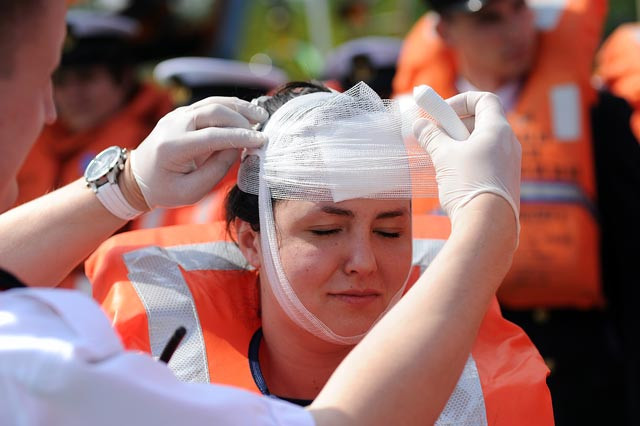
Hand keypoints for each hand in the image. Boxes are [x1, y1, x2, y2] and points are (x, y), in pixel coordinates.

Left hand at [126, 97, 267, 208]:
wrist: (137, 177)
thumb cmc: (165, 189)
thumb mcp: (192, 191)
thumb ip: (217, 169)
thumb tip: (238, 147)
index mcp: (172, 147)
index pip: (212, 136)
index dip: (239, 137)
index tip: (260, 141)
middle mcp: (173, 125)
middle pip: (213, 112)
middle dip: (241, 118)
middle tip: (263, 127)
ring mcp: (176, 116)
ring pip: (212, 102)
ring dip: (238, 107)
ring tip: (260, 114)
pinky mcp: (181, 113)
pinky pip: (208, 105)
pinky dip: (229, 107)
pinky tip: (246, 113)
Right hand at [413, 91, 520, 231]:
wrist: (487, 226)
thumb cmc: (468, 185)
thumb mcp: (443, 156)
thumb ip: (431, 136)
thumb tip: (419, 125)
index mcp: (497, 129)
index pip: (483, 99)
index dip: (460, 100)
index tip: (440, 113)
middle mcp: (509, 143)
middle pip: (481, 121)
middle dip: (454, 125)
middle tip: (435, 136)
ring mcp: (509, 164)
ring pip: (481, 144)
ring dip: (458, 146)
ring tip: (440, 160)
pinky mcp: (504, 182)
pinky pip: (485, 162)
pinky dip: (467, 162)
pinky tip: (452, 179)